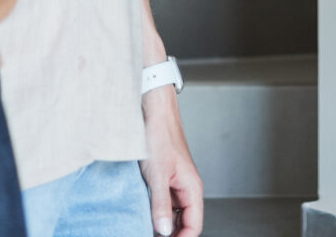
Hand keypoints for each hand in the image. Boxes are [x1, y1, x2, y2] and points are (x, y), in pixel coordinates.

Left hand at [138, 86, 202, 236]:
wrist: (153, 111)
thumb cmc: (159, 135)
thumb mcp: (157, 174)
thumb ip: (161, 204)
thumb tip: (163, 231)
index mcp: (192, 188)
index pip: (194, 225)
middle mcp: (186, 188)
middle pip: (184, 222)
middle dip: (171, 233)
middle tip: (150, 236)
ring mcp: (174, 184)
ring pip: (172, 213)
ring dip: (161, 223)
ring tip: (145, 228)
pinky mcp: (163, 179)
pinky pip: (163, 202)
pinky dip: (155, 211)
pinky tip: (142, 213)